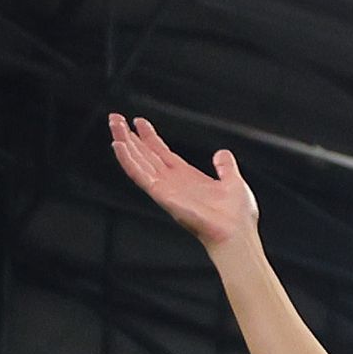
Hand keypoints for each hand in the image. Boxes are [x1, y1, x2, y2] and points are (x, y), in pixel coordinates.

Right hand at [110, 115, 262, 251]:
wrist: (237, 234)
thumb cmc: (237, 216)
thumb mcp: (233, 182)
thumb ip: (225, 167)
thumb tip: (222, 153)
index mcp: (187, 177)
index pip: (162, 153)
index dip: (150, 138)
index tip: (139, 122)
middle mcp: (173, 182)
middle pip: (145, 155)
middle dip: (130, 137)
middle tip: (116, 119)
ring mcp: (165, 189)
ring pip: (139, 162)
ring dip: (125, 144)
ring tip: (114, 126)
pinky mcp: (162, 196)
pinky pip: (140, 176)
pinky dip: (128, 161)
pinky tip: (119, 146)